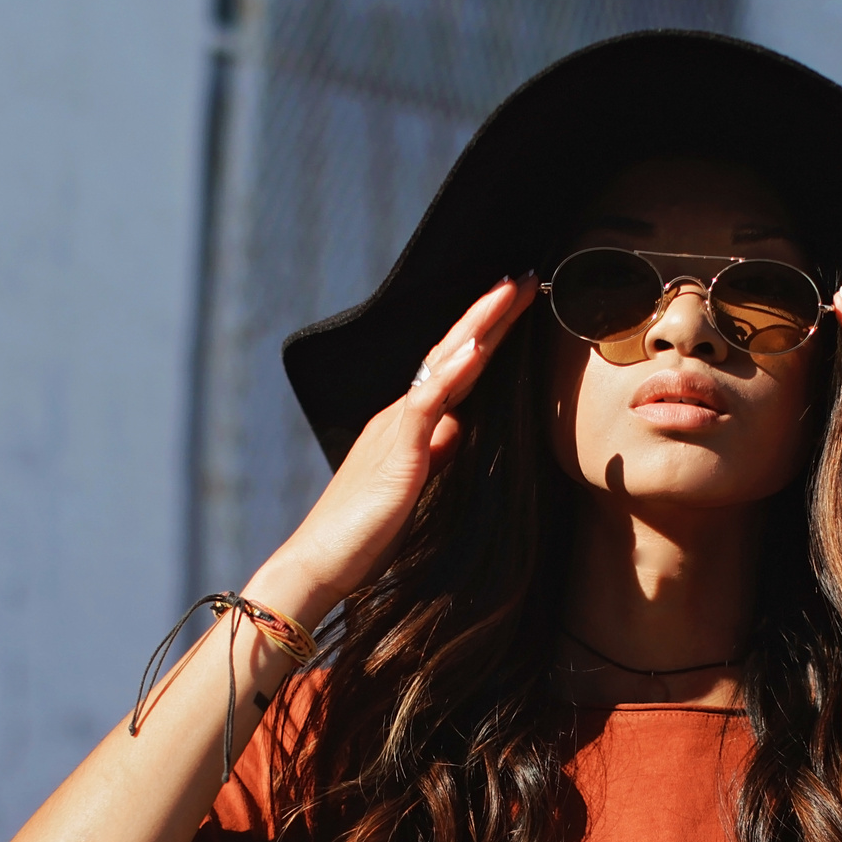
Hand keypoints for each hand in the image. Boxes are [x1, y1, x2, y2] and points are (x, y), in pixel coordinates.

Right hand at [253, 275, 537, 623]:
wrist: (319, 564)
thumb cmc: (366, 537)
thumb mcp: (415, 490)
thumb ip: (437, 456)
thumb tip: (461, 431)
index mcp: (408, 425)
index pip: (455, 369)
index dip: (487, 336)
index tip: (516, 306)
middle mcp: (400, 416)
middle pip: (452, 353)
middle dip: (489, 314)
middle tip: (523, 277)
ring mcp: (397, 430)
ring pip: (442, 365)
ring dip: (477, 326)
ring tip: (507, 292)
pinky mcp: (396, 453)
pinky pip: (427, 403)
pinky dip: (452, 372)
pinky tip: (476, 348)